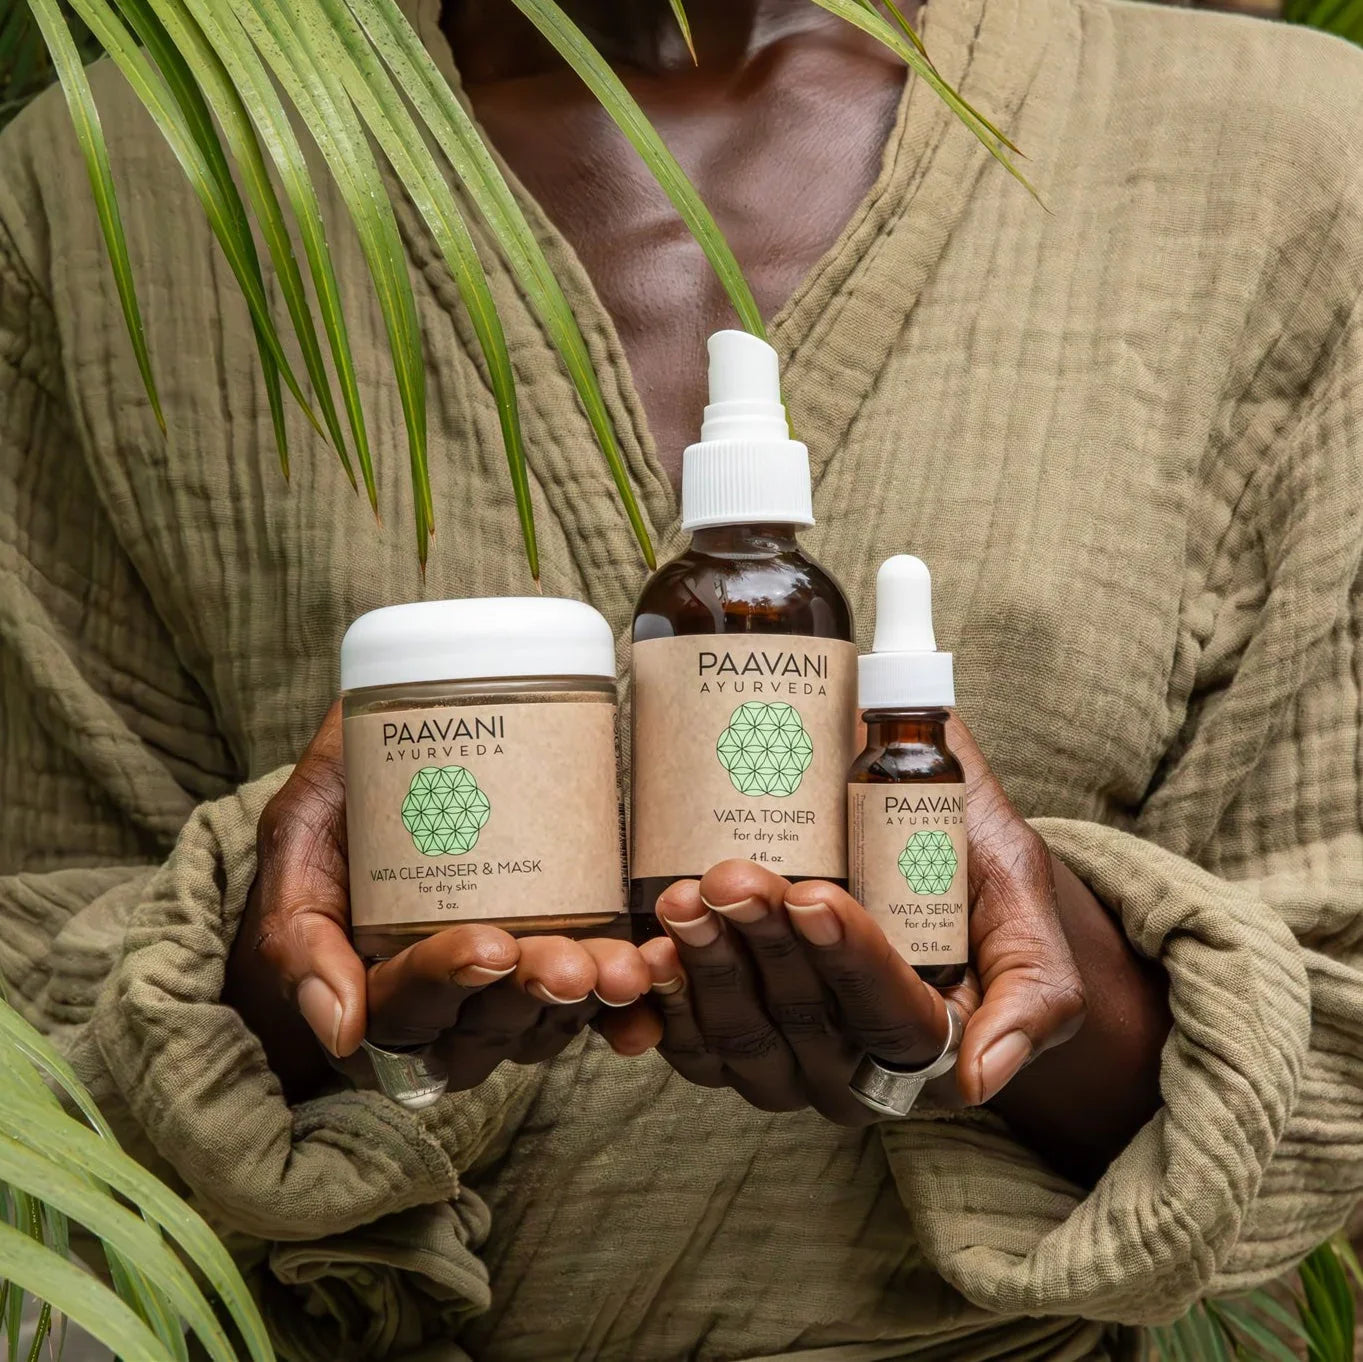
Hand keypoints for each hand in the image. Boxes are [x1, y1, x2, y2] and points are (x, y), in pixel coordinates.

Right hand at [223, 703, 649, 1099]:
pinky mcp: (568, 958)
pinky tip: (657, 979)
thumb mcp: (296, 844)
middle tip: (570, 963)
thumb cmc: (342, 799)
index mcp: (374, 993)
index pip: (406, 1008)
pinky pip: (604, 1005)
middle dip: (531, 994)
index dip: (446, 980)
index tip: (487, 944)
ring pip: (553, 1018)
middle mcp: (447, 1008)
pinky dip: (634, 1005)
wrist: (405, 749)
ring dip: (592, 1001)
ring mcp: (513, 990)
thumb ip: (297, 930)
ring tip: (623, 967)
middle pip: (490, 1024)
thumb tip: (341, 1033)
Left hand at [597, 714, 1087, 1122]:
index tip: (814, 894)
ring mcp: (788, 1066)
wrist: (918, 853)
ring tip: (685, 898)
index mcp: (941, 1051)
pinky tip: (645, 952)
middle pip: (806, 1024)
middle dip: (764, 948)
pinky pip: (692, 1046)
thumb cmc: (976, 873)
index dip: (849, 960)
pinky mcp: (730, 1046)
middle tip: (732, 877)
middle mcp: (860, 1075)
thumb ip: (1033, 992)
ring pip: (741, 1037)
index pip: (894, 1018)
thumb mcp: (1026, 910)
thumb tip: (980, 1082)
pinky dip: (662, 1003)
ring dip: (706, 969)